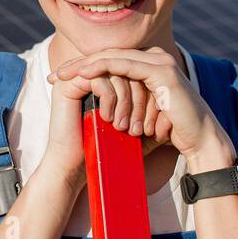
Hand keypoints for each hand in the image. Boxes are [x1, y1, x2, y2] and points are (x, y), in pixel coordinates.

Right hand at [43, 58, 170, 194]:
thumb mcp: (132, 126)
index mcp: (106, 81)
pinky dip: (111, 100)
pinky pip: (100, 81)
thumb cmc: (106, 150)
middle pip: (127, 71)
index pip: (135, 75)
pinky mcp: (67, 86)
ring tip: (125, 128)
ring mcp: (77, 78)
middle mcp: (91, 76)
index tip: (151, 125)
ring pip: (115, 74)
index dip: (146, 97)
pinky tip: (109, 120)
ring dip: (126, 102)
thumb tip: (170, 104)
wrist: (78, 167)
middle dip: (138, 100)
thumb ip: (146, 110)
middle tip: (139, 128)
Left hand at [49, 46, 231, 163]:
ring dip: (84, 66)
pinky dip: (102, 68)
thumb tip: (96, 108)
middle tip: (53, 75)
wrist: (198, 141)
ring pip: (112, 57)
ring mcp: (158, 62)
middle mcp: (153, 59)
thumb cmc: (168, 133)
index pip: (108, 62)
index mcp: (147, 67)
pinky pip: (124, 65)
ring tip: (62, 74)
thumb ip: (121, 105)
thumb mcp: (137, 115)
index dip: (81, 69)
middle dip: (77, 65)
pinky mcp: (161, 70)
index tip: (58, 80)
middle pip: (107, 57)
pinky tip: (83, 73)